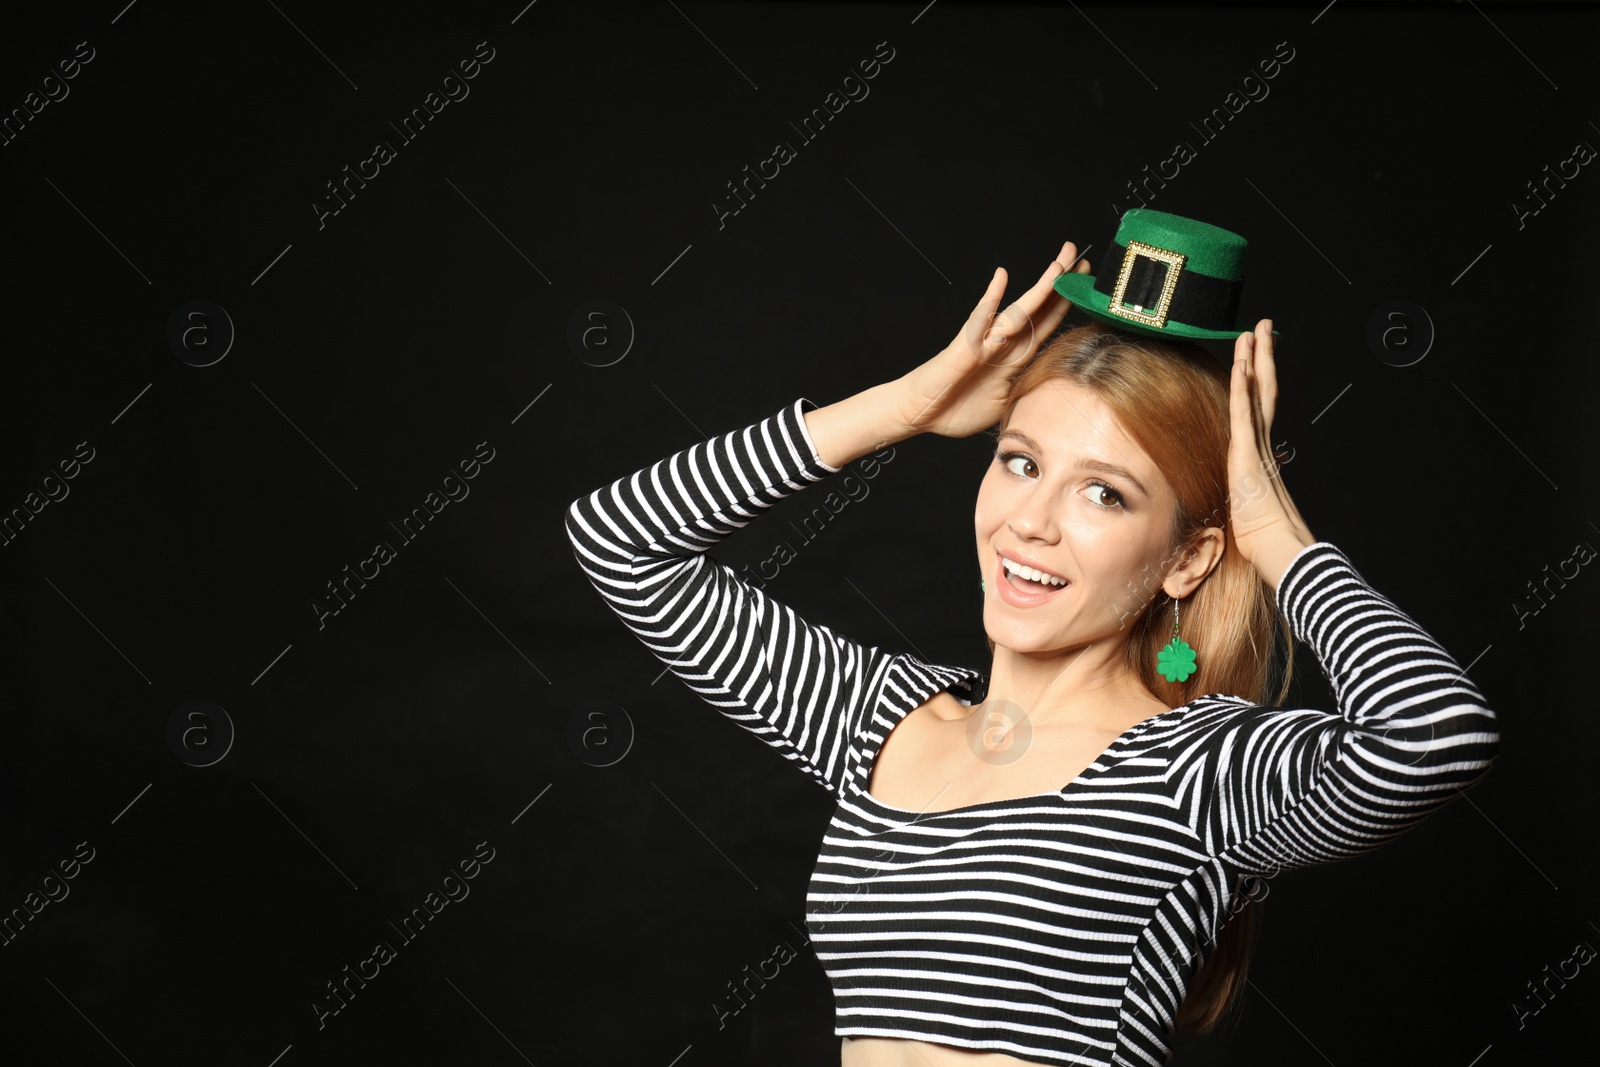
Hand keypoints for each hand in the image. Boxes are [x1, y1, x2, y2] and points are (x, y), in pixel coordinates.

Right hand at [893, 241, 1087, 439]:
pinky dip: (990, 300)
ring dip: (1039, 288)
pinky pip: (980, 321)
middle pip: (1039, 310)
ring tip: (1059, 265)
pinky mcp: (965, 347)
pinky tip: (1001, 278)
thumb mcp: (1004, 402)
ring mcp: (984, 342)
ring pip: (1018, 311)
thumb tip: (1050, 385)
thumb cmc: (957, 408)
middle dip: (1061, 285)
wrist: (920, 413)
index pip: (1047, 325)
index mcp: (1014, 357)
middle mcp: (1003, 343)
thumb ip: (1023, 387)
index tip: (1087, 285)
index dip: (1067, 305)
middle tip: (1083, 259)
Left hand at [1226, 319, 1314, 574]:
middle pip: (1265, 391)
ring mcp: (1258, 448)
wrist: (1281, 552)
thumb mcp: (1247, 512)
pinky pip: (1244, 413)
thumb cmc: (1264, 540)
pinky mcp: (1249, 455)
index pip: (1260, 409)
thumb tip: (1240, 507)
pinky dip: (1242, 386)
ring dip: (1255, 360)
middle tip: (1262, 327)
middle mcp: (1264, 445)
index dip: (1258, 381)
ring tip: (1254, 330)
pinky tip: (1241, 363)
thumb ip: (1245, 501)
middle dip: (1264, 357)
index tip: (1255, 357)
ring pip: (1257, 393)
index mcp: (1261, 456)